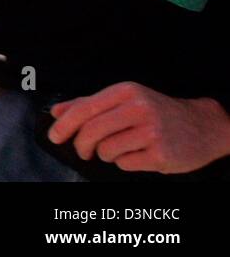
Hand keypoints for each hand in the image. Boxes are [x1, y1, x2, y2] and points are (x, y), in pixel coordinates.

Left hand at [49, 81, 229, 173]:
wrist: (201, 126)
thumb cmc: (156, 111)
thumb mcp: (124, 100)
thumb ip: (89, 104)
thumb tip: (57, 112)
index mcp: (125, 91)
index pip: (85, 108)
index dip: (65, 124)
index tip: (54, 136)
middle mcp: (138, 108)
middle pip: (92, 131)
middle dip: (81, 145)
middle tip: (83, 151)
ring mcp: (151, 132)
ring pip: (107, 150)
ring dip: (106, 154)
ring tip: (119, 148)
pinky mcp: (160, 154)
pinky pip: (125, 164)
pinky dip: (124, 162)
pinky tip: (137, 154)